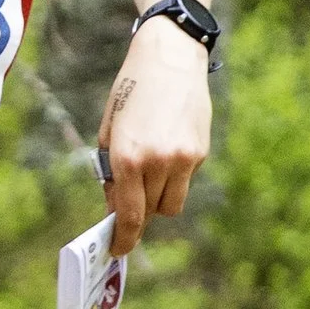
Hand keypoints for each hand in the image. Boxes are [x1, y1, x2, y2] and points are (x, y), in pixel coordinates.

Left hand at [96, 16, 211, 255]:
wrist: (170, 58)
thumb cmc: (130, 92)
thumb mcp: (109, 130)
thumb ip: (111, 172)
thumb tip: (116, 210)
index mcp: (128, 157)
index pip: (129, 214)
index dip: (124, 237)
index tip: (117, 250)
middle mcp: (159, 162)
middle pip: (151, 212)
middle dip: (138, 214)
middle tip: (128, 210)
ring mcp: (184, 159)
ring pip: (172, 203)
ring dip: (158, 199)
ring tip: (148, 173)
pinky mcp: (201, 151)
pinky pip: (185, 180)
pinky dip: (173, 176)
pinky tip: (166, 147)